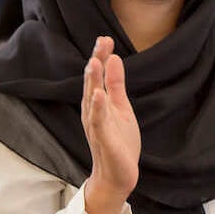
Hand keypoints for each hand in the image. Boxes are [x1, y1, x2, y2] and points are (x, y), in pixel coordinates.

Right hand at [81, 37, 137, 213]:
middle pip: (92, 83)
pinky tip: (98, 95)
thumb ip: (116, 85)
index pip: (98, 76)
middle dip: (96, 62)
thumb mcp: (121, 108)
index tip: (105, 38)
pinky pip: (98, 122)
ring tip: (94, 62)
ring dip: (93, 81)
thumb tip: (114, 58)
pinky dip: (97, 108)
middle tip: (101, 41)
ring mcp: (97, 125)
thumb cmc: (119, 141)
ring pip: (92, 100)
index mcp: (98, 103)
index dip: (101, 57)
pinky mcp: (103, 140)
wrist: (118, 175)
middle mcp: (93, 112)